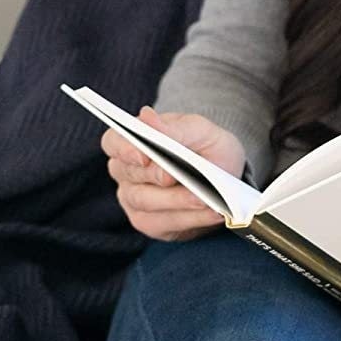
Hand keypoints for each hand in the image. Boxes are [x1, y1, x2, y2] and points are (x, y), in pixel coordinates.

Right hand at [103, 106, 246, 241]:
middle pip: (131, 176)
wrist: (226, 176)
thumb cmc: (208, 147)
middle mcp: (126, 173)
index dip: (125, 149)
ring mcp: (135, 200)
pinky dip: (192, 218)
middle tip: (179, 177)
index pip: (113, 143)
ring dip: (178, 201)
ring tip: (205, 199)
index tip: (144, 155)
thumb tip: (146, 117)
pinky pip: (166, 223)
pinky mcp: (152, 223)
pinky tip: (213, 213)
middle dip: (157, 176)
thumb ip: (176, 127)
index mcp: (132, 142)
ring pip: (146, 203)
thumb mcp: (202, 132)